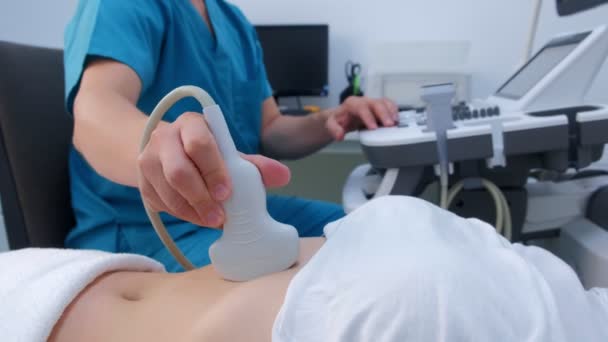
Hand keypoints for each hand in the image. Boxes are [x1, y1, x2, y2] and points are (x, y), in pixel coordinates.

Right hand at [137, 112, 289, 227]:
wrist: (166, 151)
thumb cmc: (206, 153)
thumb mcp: (229, 153)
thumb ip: (255, 165)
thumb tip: (283, 176)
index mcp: (191, 123)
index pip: (199, 143)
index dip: (214, 170)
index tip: (227, 193)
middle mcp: (164, 137)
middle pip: (178, 171)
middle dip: (202, 198)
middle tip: (220, 217)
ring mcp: (148, 160)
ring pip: (167, 191)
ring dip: (192, 211)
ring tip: (213, 221)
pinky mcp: (142, 182)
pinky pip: (160, 204)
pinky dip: (182, 215)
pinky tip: (198, 217)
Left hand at [326, 96, 398, 140]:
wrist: (343, 116)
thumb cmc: (339, 119)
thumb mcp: (331, 124)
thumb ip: (334, 129)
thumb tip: (340, 136)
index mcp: (352, 103)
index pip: (361, 107)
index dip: (368, 117)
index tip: (373, 128)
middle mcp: (364, 101)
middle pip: (376, 103)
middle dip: (383, 114)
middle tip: (389, 125)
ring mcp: (373, 102)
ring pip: (384, 102)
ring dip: (391, 112)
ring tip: (395, 122)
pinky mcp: (379, 106)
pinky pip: (389, 104)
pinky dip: (394, 111)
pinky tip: (397, 120)